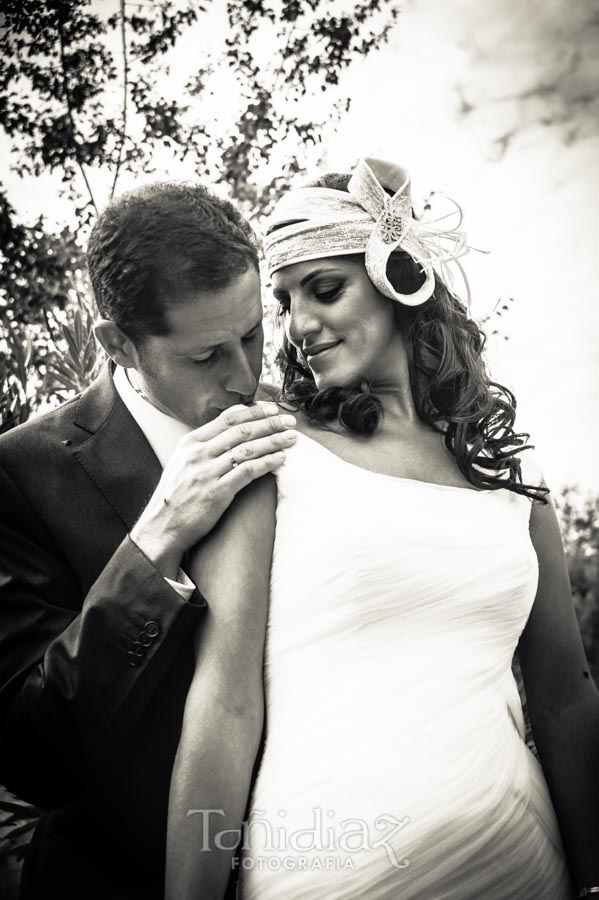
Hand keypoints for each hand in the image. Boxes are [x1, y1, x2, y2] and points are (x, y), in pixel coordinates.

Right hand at [130, 402, 295, 577]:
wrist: (161, 527)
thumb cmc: (176, 496)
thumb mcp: (182, 462)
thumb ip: (204, 446)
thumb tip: (230, 428)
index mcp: (190, 443)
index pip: (227, 419)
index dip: (253, 412)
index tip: (271, 410)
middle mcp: (198, 454)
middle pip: (241, 431)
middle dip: (269, 423)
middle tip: (289, 422)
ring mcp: (207, 472)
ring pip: (247, 449)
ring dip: (273, 441)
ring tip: (291, 438)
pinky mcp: (217, 492)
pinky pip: (248, 472)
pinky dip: (267, 463)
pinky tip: (280, 459)